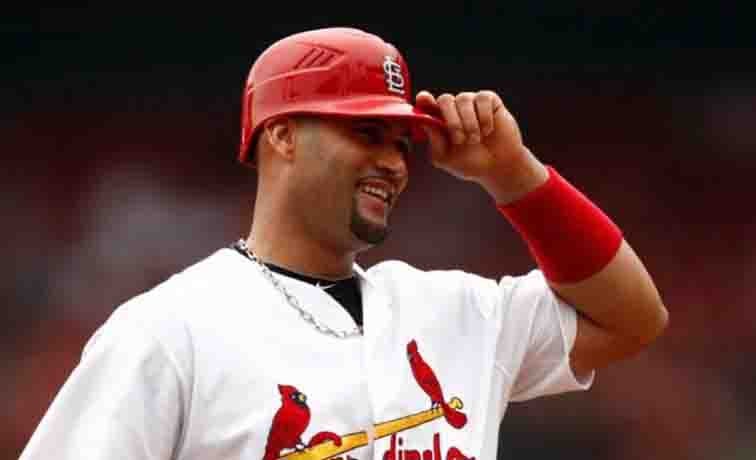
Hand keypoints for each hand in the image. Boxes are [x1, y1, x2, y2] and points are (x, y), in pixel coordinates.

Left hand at [416, 90, 547, 203]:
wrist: (498, 167)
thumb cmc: (470, 163)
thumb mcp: (446, 158)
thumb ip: (434, 140)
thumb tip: (423, 121)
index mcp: (439, 121)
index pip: (427, 104)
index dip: (424, 99)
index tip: (423, 99)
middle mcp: (453, 108)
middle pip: (445, 99)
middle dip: (452, 121)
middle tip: (460, 140)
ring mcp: (471, 103)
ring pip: (463, 99)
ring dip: (469, 123)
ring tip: (475, 140)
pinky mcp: (489, 100)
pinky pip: (482, 98)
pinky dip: (485, 118)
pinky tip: (488, 130)